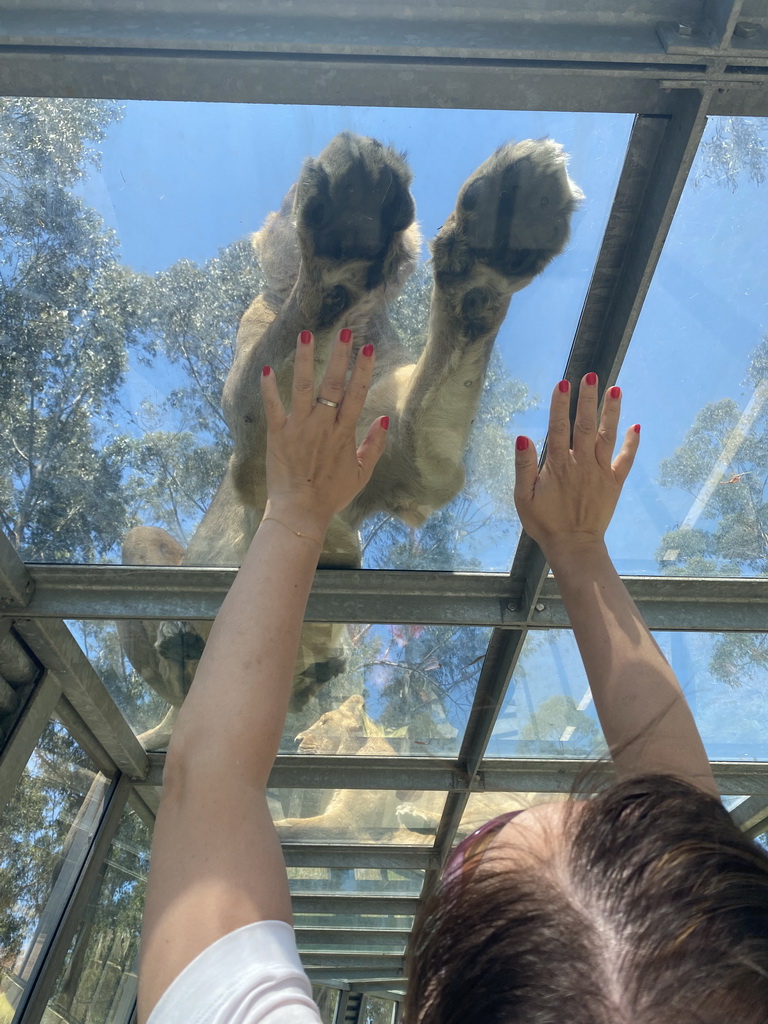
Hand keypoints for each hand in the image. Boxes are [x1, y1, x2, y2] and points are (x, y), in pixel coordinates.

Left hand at [260, 329, 387, 535]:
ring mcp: (298, 428)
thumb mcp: (361, 473)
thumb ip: (374, 445)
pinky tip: (266, 369)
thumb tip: (385, 419)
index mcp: (343, 433)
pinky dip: (269, 389)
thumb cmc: (331, 494)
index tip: (367, 347)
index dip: (362, 370)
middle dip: (339, 356)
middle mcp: (322, 425)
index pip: (356, 394)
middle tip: (345, 331)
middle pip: (332, 384)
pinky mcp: (277, 434)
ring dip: (304, 360)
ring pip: (302, 387)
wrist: (300, 511)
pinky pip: (273, 407)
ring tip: (305, 335)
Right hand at [513, 374, 638, 558]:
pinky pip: (625, 460)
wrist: (573, 546)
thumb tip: (522, 437)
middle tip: (591, 376)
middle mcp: (581, 463)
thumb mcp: (524, 497)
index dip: (560, 404)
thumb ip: (523, 466)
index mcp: (557, 464)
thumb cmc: (544, 522)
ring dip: (611, 412)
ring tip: (615, 389)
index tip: (563, 384)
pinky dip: (631, 443)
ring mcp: (600, 471)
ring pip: (607, 436)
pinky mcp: (614, 483)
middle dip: (587, 399)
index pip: (558, 427)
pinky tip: (636, 426)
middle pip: (585, 425)